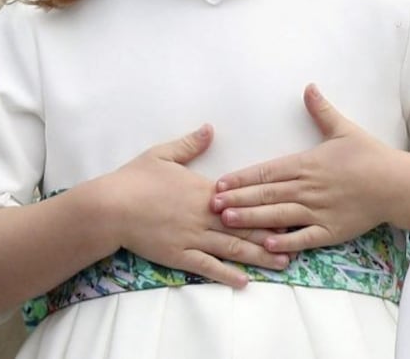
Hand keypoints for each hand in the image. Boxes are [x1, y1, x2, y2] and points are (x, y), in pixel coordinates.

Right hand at [102, 125, 290, 287]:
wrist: (109, 207)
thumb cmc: (135, 178)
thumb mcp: (163, 154)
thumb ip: (190, 143)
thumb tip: (210, 128)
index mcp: (204, 191)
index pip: (244, 199)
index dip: (268, 205)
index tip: (291, 207)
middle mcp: (204, 216)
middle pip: (245, 226)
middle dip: (273, 234)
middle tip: (300, 240)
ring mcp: (192, 237)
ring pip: (232, 249)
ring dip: (259, 256)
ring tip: (283, 263)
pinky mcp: (178, 256)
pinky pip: (207, 267)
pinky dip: (226, 274)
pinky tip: (244, 282)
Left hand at [211, 85, 409, 252]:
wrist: (395, 183)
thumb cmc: (369, 155)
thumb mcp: (344, 129)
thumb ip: (322, 111)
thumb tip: (309, 87)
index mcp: (307, 163)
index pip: (267, 171)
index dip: (241, 177)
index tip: (220, 182)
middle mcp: (308, 188)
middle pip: (266, 194)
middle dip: (237, 199)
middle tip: (210, 204)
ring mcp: (318, 211)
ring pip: (278, 215)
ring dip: (251, 218)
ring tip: (227, 221)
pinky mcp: (330, 230)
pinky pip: (303, 238)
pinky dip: (285, 242)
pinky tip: (266, 244)